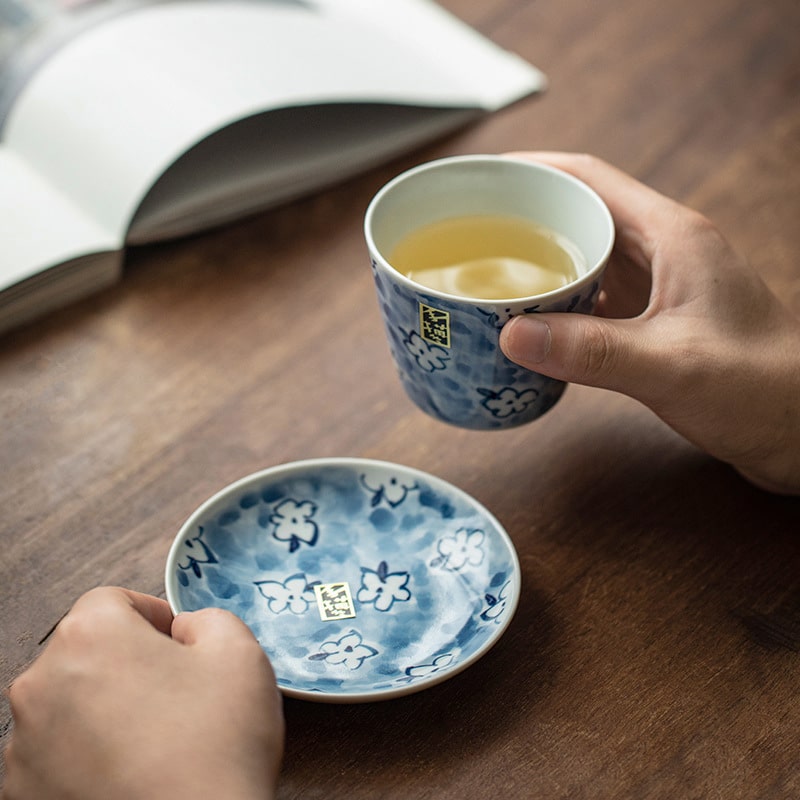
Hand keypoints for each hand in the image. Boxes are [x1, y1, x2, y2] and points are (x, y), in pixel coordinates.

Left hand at [3, 587, 283, 799]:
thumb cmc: (217, 746)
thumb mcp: (239, 652)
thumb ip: (206, 619)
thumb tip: (181, 632)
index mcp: (90, 636)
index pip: (113, 601)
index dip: (153, 617)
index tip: (178, 646)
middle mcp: (40, 685)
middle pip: (85, 652)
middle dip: (127, 664)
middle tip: (173, 695)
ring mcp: (23, 746)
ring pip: (68, 705)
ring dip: (103, 710)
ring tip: (153, 742)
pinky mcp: (22, 795)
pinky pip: (55, 756)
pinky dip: (84, 758)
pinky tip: (129, 774)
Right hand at [499, 152, 799, 494]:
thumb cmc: (765, 387)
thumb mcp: (673, 365)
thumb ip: (593, 351)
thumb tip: (513, 334)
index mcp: (672, 236)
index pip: (589, 177)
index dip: (530, 169)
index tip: (481, 178)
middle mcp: (662, 252)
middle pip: (578, 213)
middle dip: (521, 219)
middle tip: (468, 235)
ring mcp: (657, 287)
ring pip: (581, 257)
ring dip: (536, 265)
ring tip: (485, 278)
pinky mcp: (651, 321)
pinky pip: (590, 299)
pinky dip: (554, 306)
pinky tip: (528, 326)